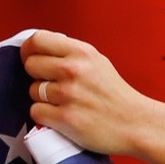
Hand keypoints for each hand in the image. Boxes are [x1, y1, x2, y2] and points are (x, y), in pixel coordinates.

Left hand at [20, 30, 146, 156]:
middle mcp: (73, 70)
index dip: (29, 50)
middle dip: (36, 76)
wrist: (136, 123)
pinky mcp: (65, 119)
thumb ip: (70, 54)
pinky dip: (44, 116)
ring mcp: (69, 95)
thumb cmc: (114, 93)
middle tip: (50, 84)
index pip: (38, 40)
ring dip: (42, 98)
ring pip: (33, 90)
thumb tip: (39, 50)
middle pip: (30, 65)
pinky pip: (36, 111)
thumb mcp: (97, 61)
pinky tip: (60, 116)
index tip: (31, 58)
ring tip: (62, 102)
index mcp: (81, 52)